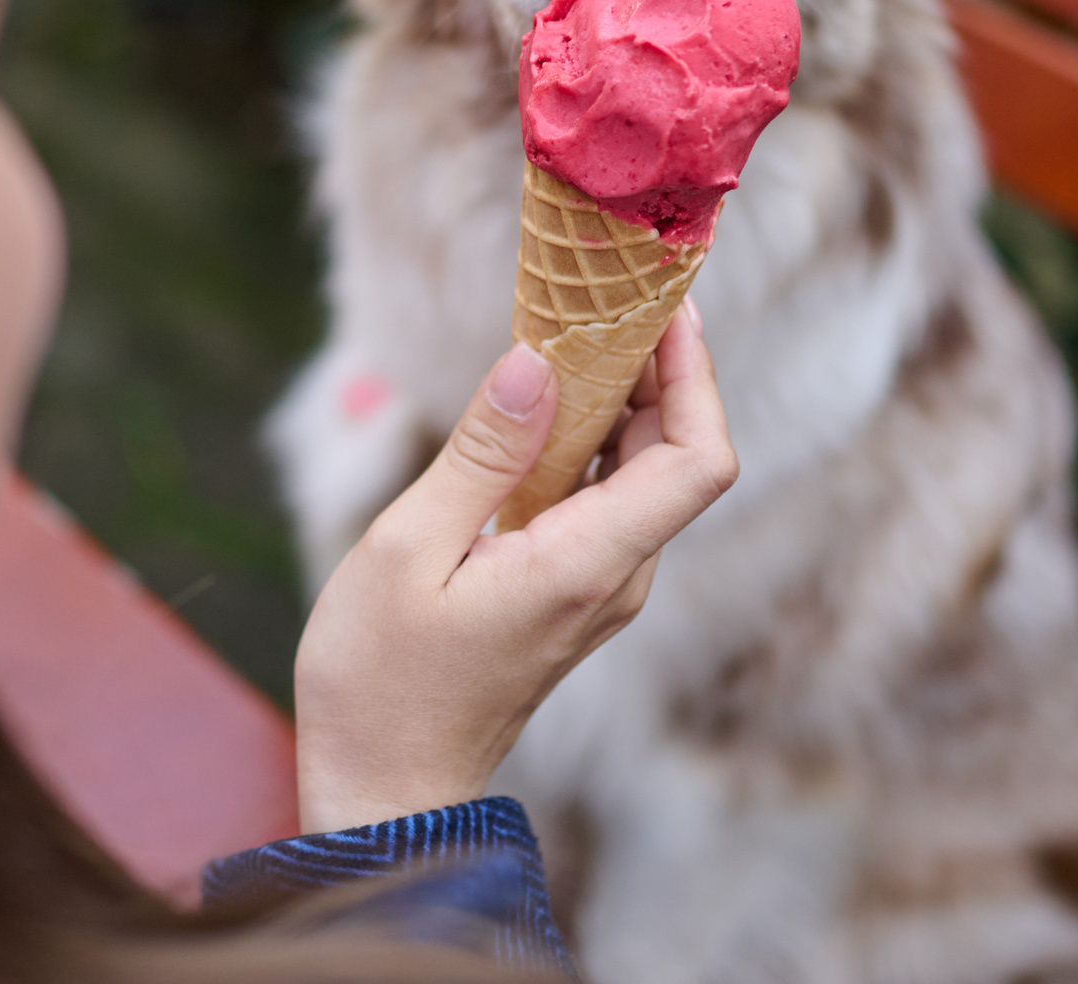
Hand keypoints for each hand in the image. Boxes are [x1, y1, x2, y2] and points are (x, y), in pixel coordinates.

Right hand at [291, 299, 736, 832]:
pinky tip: (545, 397)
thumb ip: (479, 454)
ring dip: (622, 395)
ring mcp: (600, 588)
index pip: (697, 459)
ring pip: (645, 472)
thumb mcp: (404, 551)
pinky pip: (608, 496)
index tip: (666, 306)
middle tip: (608, 288)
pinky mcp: (574, 590)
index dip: (698, 374)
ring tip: (573, 322)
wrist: (383, 789)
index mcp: (587, 567)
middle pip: (680, 453)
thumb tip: (537, 362)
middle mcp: (616, 578)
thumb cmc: (379, 683)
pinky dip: (591, 436)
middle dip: (658, 364)